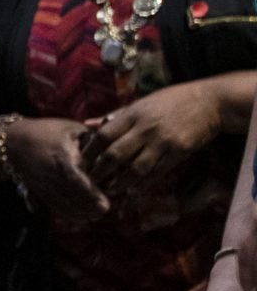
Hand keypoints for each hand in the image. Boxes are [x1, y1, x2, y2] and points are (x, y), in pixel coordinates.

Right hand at [4, 116, 108, 220]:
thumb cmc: (45, 132)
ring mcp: (45, 189)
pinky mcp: (42, 195)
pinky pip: (60, 210)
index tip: (106, 206)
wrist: (13, 143)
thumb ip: (93, 140)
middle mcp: (51, 177)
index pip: (75, 179)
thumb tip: (117, 149)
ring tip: (106, 209)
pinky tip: (89, 215)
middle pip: (74, 200)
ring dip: (88, 213)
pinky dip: (76, 215)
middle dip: (95, 207)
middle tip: (116, 204)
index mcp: (60, 157)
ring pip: (68, 209)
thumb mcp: (70, 128)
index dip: (90, 193)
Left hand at [81, 81, 222, 193]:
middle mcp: (145, 129)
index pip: (104, 135)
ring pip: (136, 168)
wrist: (208, 102)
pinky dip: (145, 183)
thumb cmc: (169, 101)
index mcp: (133, 114)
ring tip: (112, 189)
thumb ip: (114, 116)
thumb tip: (87, 124)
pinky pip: (158, 172)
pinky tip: (135, 190)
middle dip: (101, 171)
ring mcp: (163, 142)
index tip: (82, 162)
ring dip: (122, 182)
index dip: (90, 151)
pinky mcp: (179, 152)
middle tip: (92, 181)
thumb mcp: (140, 103)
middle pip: (116, 154)